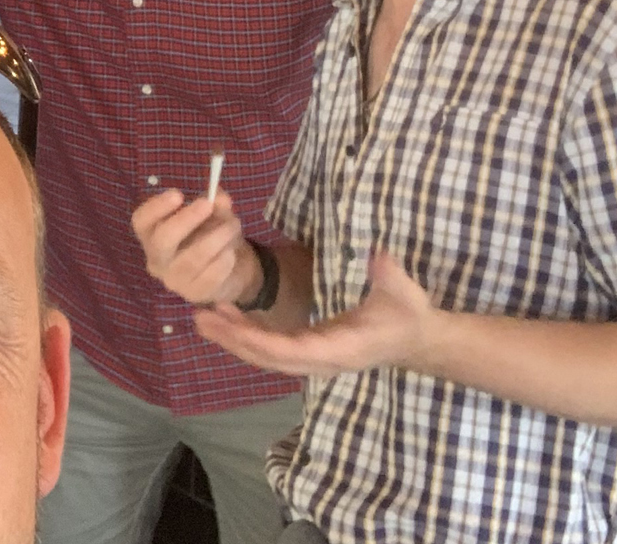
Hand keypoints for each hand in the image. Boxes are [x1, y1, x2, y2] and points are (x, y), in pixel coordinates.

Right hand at [131, 188, 260, 306]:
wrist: (228, 272)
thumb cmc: (210, 236)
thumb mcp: (214, 215)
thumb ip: (216, 205)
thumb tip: (219, 198)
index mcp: (152, 235)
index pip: (141, 221)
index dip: (156, 207)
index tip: (178, 194)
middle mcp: (157, 259)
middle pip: (161, 240)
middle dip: (186, 220)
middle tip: (207, 204)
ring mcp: (174, 280)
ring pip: (191, 259)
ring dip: (216, 237)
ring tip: (232, 225)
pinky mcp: (194, 294)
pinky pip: (210, 276)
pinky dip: (224, 260)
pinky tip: (231, 253)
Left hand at [193, 251, 435, 380]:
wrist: (416, 340)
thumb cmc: (409, 315)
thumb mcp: (405, 294)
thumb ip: (390, 276)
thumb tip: (379, 255)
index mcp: (342, 348)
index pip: (294, 350)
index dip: (262, 340)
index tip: (234, 326)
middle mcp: (322, 361)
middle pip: (269, 357)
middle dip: (234, 340)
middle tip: (201, 318)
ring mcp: (314, 359)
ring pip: (266, 356)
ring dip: (233, 338)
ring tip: (201, 318)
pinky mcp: (309, 352)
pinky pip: (271, 349)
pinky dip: (246, 336)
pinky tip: (225, 319)